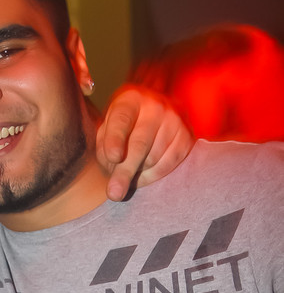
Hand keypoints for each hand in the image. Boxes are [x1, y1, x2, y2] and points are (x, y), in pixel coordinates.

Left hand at [96, 86, 193, 200]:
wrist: (154, 111)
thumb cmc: (124, 124)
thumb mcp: (107, 128)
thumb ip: (104, 149)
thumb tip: (115, 177)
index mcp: (130, 99)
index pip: (122, 120)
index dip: (116, 139)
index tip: (114, 157)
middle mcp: (155, 105)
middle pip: (140, 143)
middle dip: (126, 171)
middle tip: (114, 193)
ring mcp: (175, 119)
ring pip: (153, 158)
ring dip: (137, 172)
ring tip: (129, 170)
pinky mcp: (187, 136)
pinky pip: (168, 164)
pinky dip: (152, 175)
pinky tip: (143, 172)